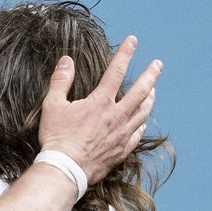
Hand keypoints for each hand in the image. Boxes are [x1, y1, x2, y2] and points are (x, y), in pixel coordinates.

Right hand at [39, 35, 161, 183]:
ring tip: (153, 91)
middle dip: (151, 75)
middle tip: (158, 64)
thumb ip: (61, 81)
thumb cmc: (57, 138)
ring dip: (150, 99)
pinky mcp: (121, 150)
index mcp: (100, 102)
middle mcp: (116, 116)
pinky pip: (137, 135)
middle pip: (140, 91)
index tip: (133, 41)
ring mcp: (122, 134)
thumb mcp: (52, 106)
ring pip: (143, 112)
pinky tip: (143, 122)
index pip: (116, 71)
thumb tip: (66, 60)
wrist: (65, 169)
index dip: (125, 53)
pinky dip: (141, 125)